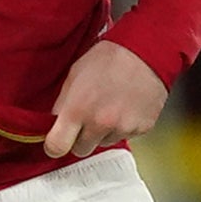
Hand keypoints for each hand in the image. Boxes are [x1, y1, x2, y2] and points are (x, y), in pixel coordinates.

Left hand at [39, 41, 169, 159]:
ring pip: (104, 143)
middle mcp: (99, 123)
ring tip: (110, 106)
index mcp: (78, 109)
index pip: (56, 147)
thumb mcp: (75, 74)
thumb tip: (55, 122)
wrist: (146, 51)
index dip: (54, 145)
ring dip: (103, 131)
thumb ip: (62, 103)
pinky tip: (125, 106)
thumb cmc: (110, 58)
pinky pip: (125, 136)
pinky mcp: (141, 129)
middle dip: (80, 138)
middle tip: (86, 119)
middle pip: (80, 150)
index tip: (57, 141)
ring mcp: (122, 128)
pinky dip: (123, 126)